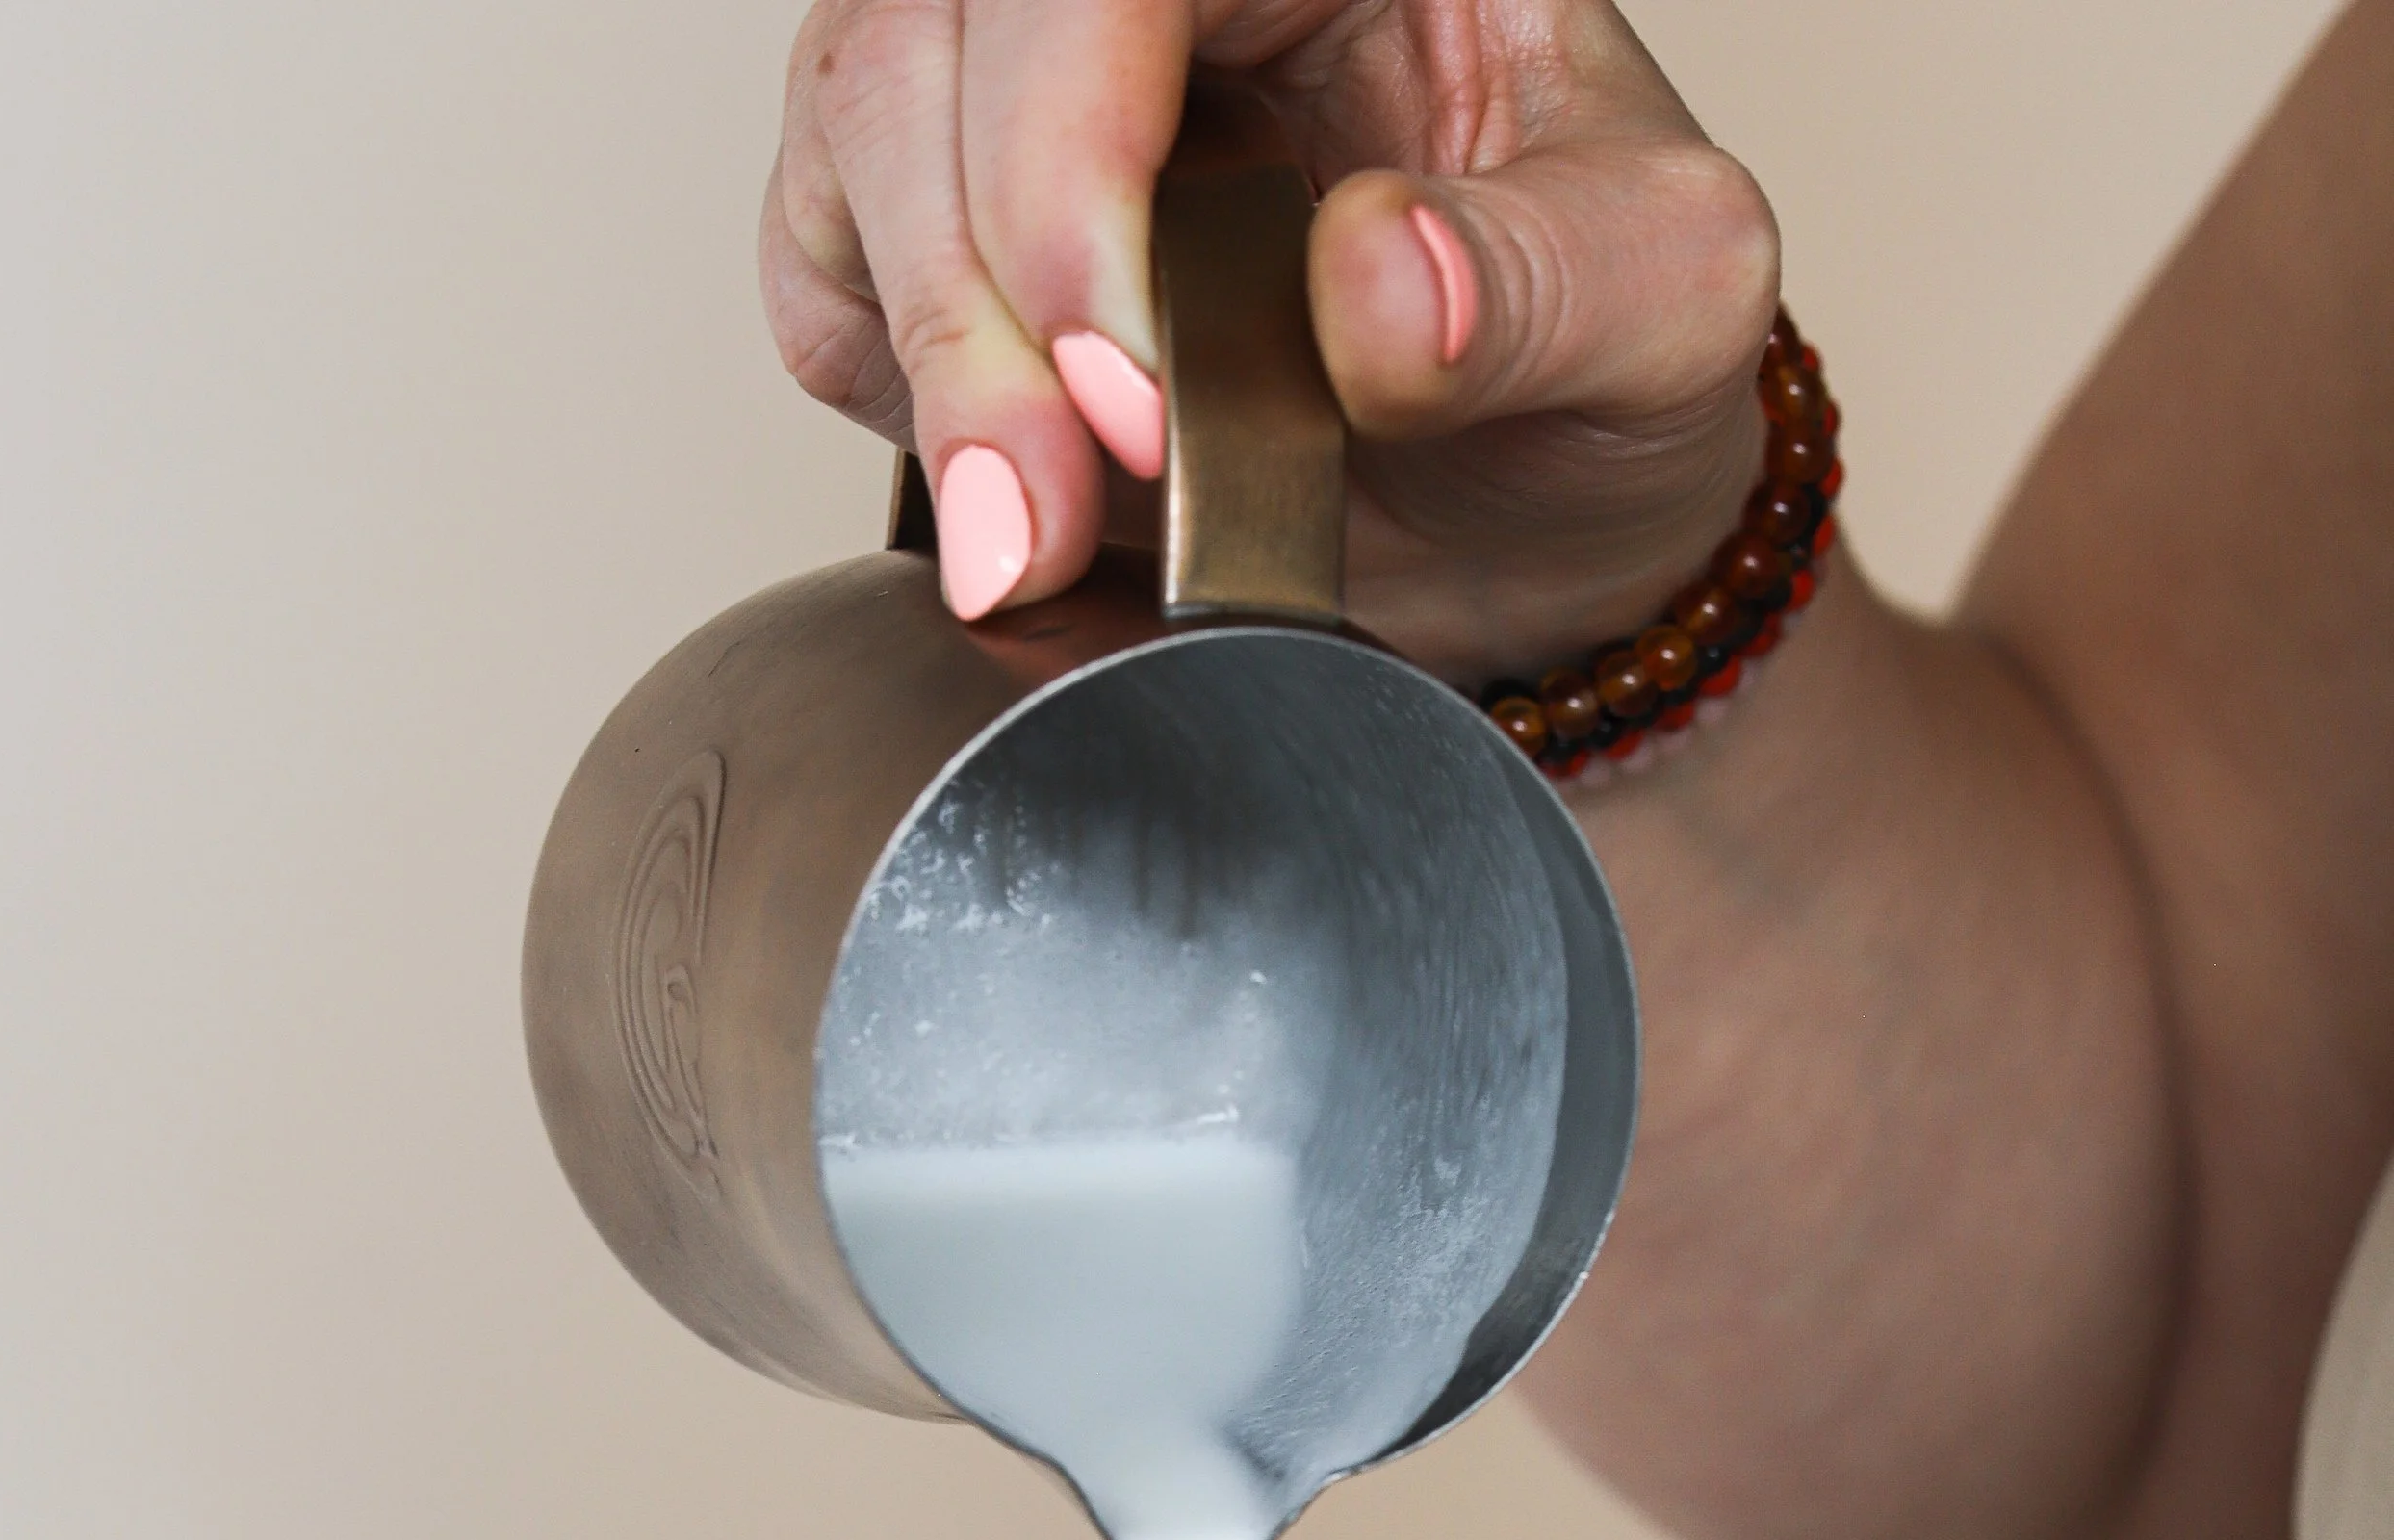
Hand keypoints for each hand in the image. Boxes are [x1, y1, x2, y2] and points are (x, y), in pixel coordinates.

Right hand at [759, 0, 1778, 676]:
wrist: (1537, 519)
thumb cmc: (1597, 373)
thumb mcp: (1664, 311)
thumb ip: (1549, 285)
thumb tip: (1381, 281)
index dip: (1068, 163)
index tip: (1131, 391)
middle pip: (924, 37)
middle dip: (969, 301)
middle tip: (1054, 514)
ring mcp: (1025, 78)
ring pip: (849, 138)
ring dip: (923, 367)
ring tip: (1033, 542)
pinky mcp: (940, 220)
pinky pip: (823, 279)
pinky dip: (895, 407)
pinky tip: (1025, 484)